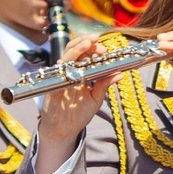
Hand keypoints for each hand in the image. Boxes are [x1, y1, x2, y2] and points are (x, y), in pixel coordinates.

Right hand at [33, 34, 121, 157]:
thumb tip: (119, 74)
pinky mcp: (53, 89)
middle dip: (85, 42)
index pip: (84, 53)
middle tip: (97, 42)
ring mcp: (60, 79)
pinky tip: (73, 66)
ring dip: (76, 48)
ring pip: (65, 57)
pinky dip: (65, 69)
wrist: (65, 131)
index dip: (93, 47)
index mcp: (79, 73)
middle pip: (74, 50)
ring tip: (87, 43)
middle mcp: (69, 73)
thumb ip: (104, 85)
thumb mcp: (95, 99)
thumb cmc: (79, 114)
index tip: (104, 48)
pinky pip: (58, 77)